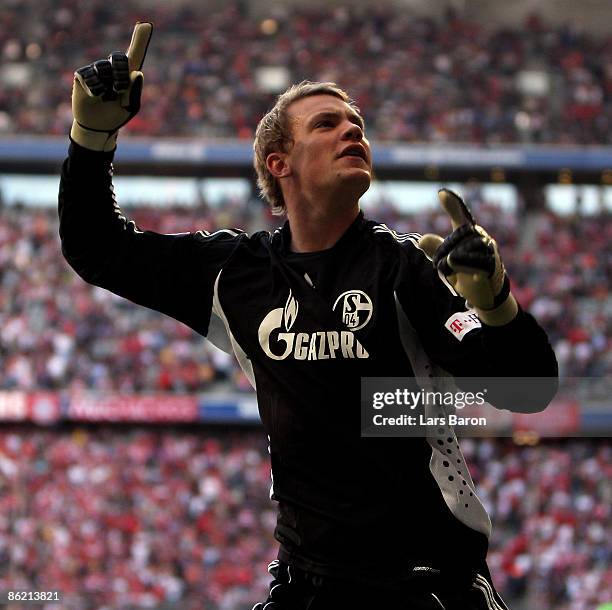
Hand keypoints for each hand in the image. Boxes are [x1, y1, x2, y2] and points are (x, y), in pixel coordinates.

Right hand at [70, 22, 152, 150]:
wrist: (98, 127)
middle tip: (118, 90)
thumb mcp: (130, 107)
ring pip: (103, 68)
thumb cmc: (116, 115)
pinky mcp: (82, 75)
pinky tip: (95, 97)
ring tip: (106, 97)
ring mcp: (96, 70)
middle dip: (120, 74)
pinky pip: (91, 78)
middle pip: (118, 57)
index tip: (147, 25)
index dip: (140, 40)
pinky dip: (95, 91)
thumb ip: (134, 91)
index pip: (134, 54)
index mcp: (127, 75)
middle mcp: (112, 69)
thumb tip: (138, 72)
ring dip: (107, 86)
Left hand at [418, 189, 517, 325]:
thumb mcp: (447, 261)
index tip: (441, 193)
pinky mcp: (493, 264)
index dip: (453, 205)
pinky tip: (470, 275)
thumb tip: (422, 239)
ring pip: (460, 252)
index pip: (460, 217)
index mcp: (469, 234)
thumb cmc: (465, 273)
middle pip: (456, 237)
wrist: (485, 295)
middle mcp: (481, 238)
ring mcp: (489, 250)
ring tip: (456, 271)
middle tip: (445, 265)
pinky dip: (466, 269)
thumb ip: (436, 249)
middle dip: (444, 252)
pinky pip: (473, 264)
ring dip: (453, 264)